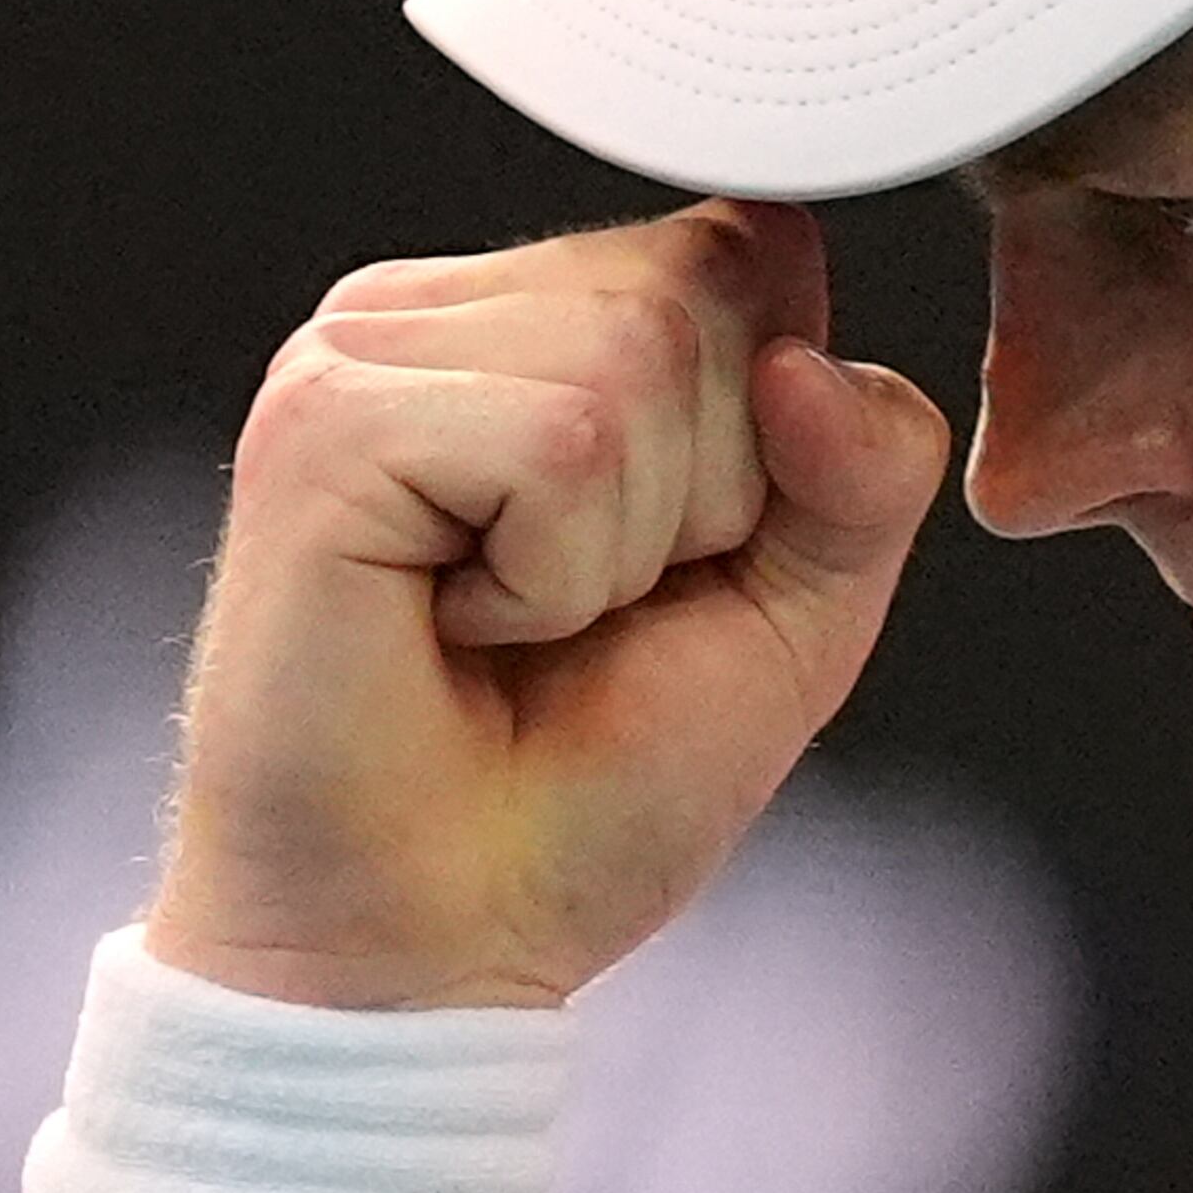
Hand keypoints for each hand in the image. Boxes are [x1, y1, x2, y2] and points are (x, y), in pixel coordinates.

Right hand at [141, 199, 951, 1009]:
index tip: (669, 565)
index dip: (774, 438)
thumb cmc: (590, 783)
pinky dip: (551, 575)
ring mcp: (364, 352)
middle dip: (703, 495)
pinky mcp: (322, 425)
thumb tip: (807, 363)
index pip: (757, 249)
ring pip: (634, 357)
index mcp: (546, 319)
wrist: (432, 943)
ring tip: (511, 621)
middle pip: (705, 292)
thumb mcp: (802, 608)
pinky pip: (556, 443)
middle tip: (576, 612)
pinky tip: (456, 626)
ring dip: (621, 545)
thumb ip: (870, 465)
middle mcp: (447, 309)